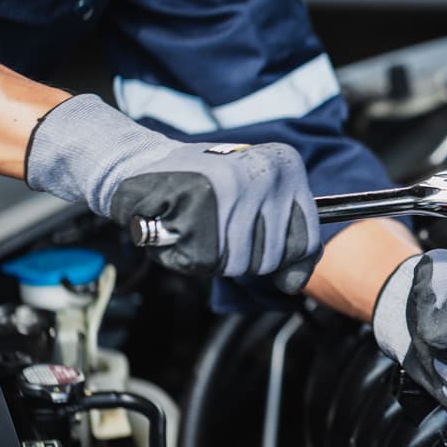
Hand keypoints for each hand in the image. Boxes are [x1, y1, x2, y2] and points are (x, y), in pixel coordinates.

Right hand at [26, 95, 320, 291]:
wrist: (140, 164)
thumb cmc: (201, 190)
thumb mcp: (254, 203)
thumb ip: (283, 238)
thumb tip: (294, 282)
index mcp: (286, 166)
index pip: (306, 241)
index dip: (284, 261)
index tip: (258, 248)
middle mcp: (266, 171)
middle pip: (270, 258)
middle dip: (241, 257)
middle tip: (216, 228)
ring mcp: (235, 185)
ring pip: (239, 262)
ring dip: (212, 256)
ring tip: (198, 225)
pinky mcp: (202, 200)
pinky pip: (206, 260)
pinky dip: (186, 254)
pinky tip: (179, 227)